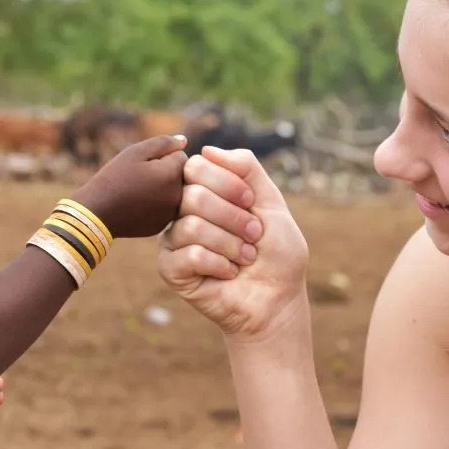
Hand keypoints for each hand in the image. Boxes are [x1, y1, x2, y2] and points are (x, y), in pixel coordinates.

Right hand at [70, 135, 187, 238]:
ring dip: (164, 189)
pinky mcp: (164, 225)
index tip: (143, 165)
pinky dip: (157, 204)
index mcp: (173, 175)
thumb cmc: (114, 178)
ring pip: (176, 193)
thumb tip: (184, 141)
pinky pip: (167, 208)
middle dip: (167, 173)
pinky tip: (138, 205)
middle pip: (182, 176)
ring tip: (138, 191)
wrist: (97, 213)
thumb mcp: (135, 152)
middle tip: (140, 178)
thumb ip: (163, 143)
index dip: (162, 157)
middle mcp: (178, 196)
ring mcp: (172, 214)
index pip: (182, 156)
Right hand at [158, 146, 309, 341]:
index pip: (197, 166)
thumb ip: (246, 168)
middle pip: (193, 195)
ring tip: (245, 258)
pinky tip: (228, 274)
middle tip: (253, 236)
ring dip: (230, 244)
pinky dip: (219, 264)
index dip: (229, 185)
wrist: (278, 298)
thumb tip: (206, 149)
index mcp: (204, 191)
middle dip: (233, 218)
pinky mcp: (171, 269)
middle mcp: (184, 212)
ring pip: (191, 225)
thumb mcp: (270, 201)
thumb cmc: (276, 252)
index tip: (252, 205)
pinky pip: (189, 255)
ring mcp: (174, 240)